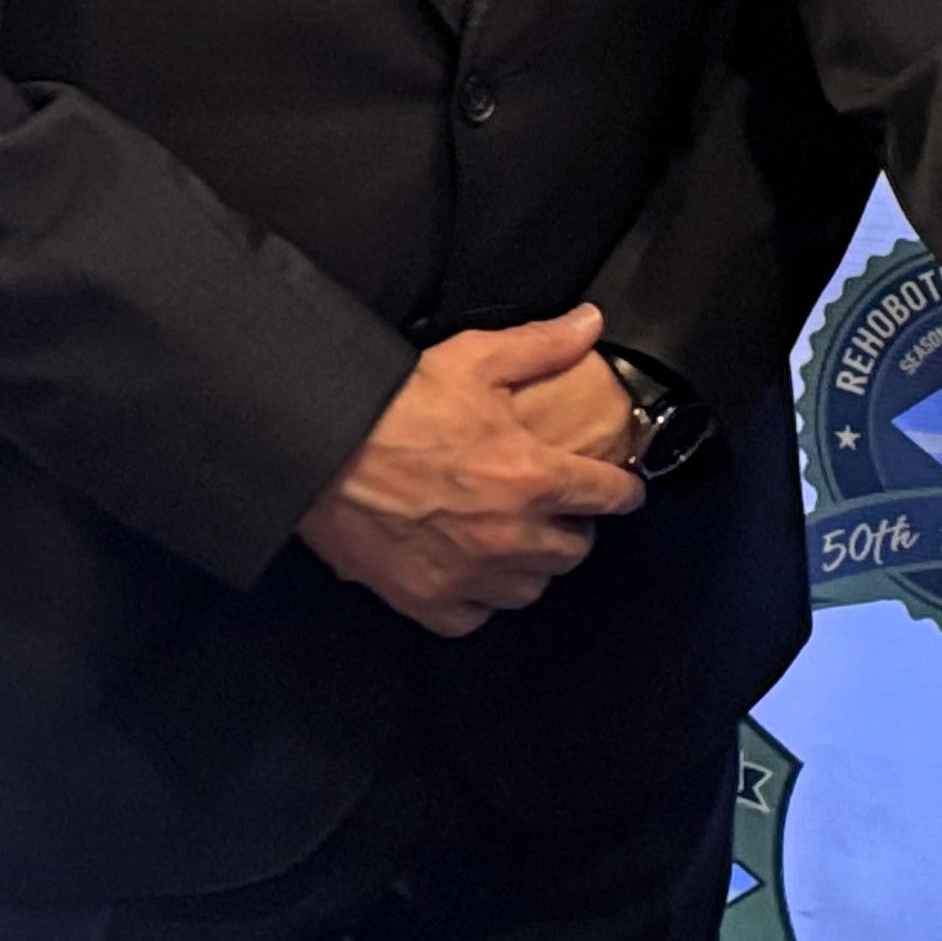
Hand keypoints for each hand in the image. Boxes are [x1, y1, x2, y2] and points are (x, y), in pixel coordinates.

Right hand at [297, 305, 647, 636]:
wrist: (317, 447)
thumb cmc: (399, 402)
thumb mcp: (476, 359)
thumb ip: (543, 346)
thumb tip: (591, 322)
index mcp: (532, 477)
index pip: (607, 495)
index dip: (622, 490)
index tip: (624, 490)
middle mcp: (509, 536)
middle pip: (574, 550)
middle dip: (575, 528)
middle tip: (560, 510)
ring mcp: (466, 575)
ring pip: (530, 589)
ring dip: (533, 566)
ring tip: (520, 542)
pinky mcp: (422, 599)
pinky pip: (473, 618)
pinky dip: (479, 599)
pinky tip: (474, 574)